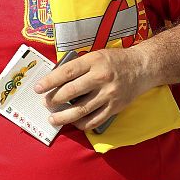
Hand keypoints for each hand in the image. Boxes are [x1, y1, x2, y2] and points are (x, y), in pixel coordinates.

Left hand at [33, 48, 151, 130]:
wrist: (142, 68)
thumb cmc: (114, 61)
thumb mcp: (95, 56)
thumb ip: (78, 66)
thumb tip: (54, 80)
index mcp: (94, 61)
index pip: (66, 72)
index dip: (49, 81)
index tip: (37, 88)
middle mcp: (101, 78)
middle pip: (71, 92)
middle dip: (54, 99)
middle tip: (45, 103)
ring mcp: (109, 94)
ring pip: (81, 110)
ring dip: (64, 116)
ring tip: (53, 119)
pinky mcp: (115, 107)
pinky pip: (95, 120)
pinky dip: (82, 124)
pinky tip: (73, 123)